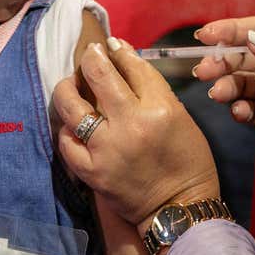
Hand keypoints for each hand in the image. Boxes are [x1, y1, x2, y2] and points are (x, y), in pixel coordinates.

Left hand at [52, 38, 219, 234]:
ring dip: (67, 88)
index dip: (119, 50)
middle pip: (99, 75)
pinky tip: (72, 124)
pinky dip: (67, 129)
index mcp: (160, 109)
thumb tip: (126, 63)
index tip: (110, 45)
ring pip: (72, 105)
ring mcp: (107, 148)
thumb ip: (153, 92)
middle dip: (91, 57)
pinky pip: (66, 141)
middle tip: (89, 55)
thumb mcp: (181, 118)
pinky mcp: (91, 171)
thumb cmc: (188, 161)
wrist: (179, 209)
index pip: (133, 66)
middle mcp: (131, 124)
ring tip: (70, 85)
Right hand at [194, 16, 254, 164]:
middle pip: (246, 58)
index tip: (205, 34)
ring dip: (230, 88)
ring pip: (247, 85)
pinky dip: (243, 111)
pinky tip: (239, 112)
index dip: (232, 30)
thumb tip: (252, 40)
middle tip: (205, 71)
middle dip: (223, 62)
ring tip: (219, 94)